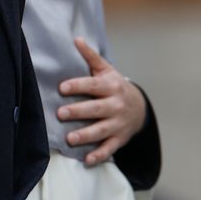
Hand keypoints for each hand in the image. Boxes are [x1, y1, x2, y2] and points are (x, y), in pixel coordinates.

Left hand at [56, 37, 146, 165]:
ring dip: (86, 135)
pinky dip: (99, 155)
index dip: (78, 86)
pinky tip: (86, 160)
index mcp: (111, 86)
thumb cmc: (114, 87)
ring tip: (70, 138)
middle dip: (79, 111)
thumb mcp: (106, 71)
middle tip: (61, 113)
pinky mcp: (119, 139)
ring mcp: (118, 123)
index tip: (62, 88)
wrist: (140, 107)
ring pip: (102, 130)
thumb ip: (91, 58)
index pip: (93, 85)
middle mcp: (116, 105)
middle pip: (97, 109)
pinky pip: (109, 148)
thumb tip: (76, 39)